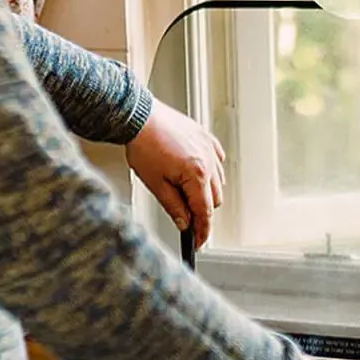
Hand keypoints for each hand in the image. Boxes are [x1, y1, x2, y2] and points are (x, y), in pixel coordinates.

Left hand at [125, 99, 225, 247]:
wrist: (140, 117)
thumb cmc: (144, 146)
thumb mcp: (155, 184)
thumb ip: (173, 207)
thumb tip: (185, 223)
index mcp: (196, 175)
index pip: (205, 212)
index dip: (203, 231)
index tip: (199, 241)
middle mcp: (208, 162)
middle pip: (215, 199)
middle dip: (203, 210)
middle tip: (186, 215)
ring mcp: (210, 148)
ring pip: (219, 181)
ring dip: (207, 191)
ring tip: (186, 191)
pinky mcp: (206, 138)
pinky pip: (217, 161)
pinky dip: (211, 171)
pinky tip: (196, 172)